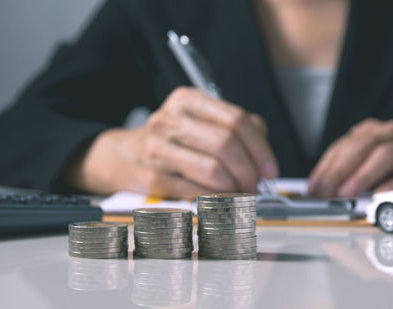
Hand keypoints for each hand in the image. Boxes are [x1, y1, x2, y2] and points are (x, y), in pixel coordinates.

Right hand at [66, 86, 278, 198]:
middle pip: (226, 144)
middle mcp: (170, 118)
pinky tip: (222, 200)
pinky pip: (194, 191)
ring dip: (235, 188)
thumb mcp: (201, 121)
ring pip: (212, 169)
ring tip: (241, 194)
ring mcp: (157, 147)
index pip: (236, 120)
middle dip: (249, 171)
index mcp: (188, 100)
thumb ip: (236, 130)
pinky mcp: (151, 175)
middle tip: (256, 186)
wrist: (122, 155)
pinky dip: (215, 199)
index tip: (269, 169)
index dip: (260, 148)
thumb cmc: (172, 140)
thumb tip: (263, 157)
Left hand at [308, 118, 392, 197]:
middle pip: (360, 147)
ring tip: (348, 193)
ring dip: (363, 176)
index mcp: (371, 131)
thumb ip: (347, 173)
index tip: (314, 187)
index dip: (325, 167)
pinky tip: (380, 195)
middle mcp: (390, 133)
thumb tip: (322, 191)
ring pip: (385, 154)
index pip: (342, 146)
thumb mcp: (370, 164)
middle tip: (327, 191)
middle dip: (339, 171)